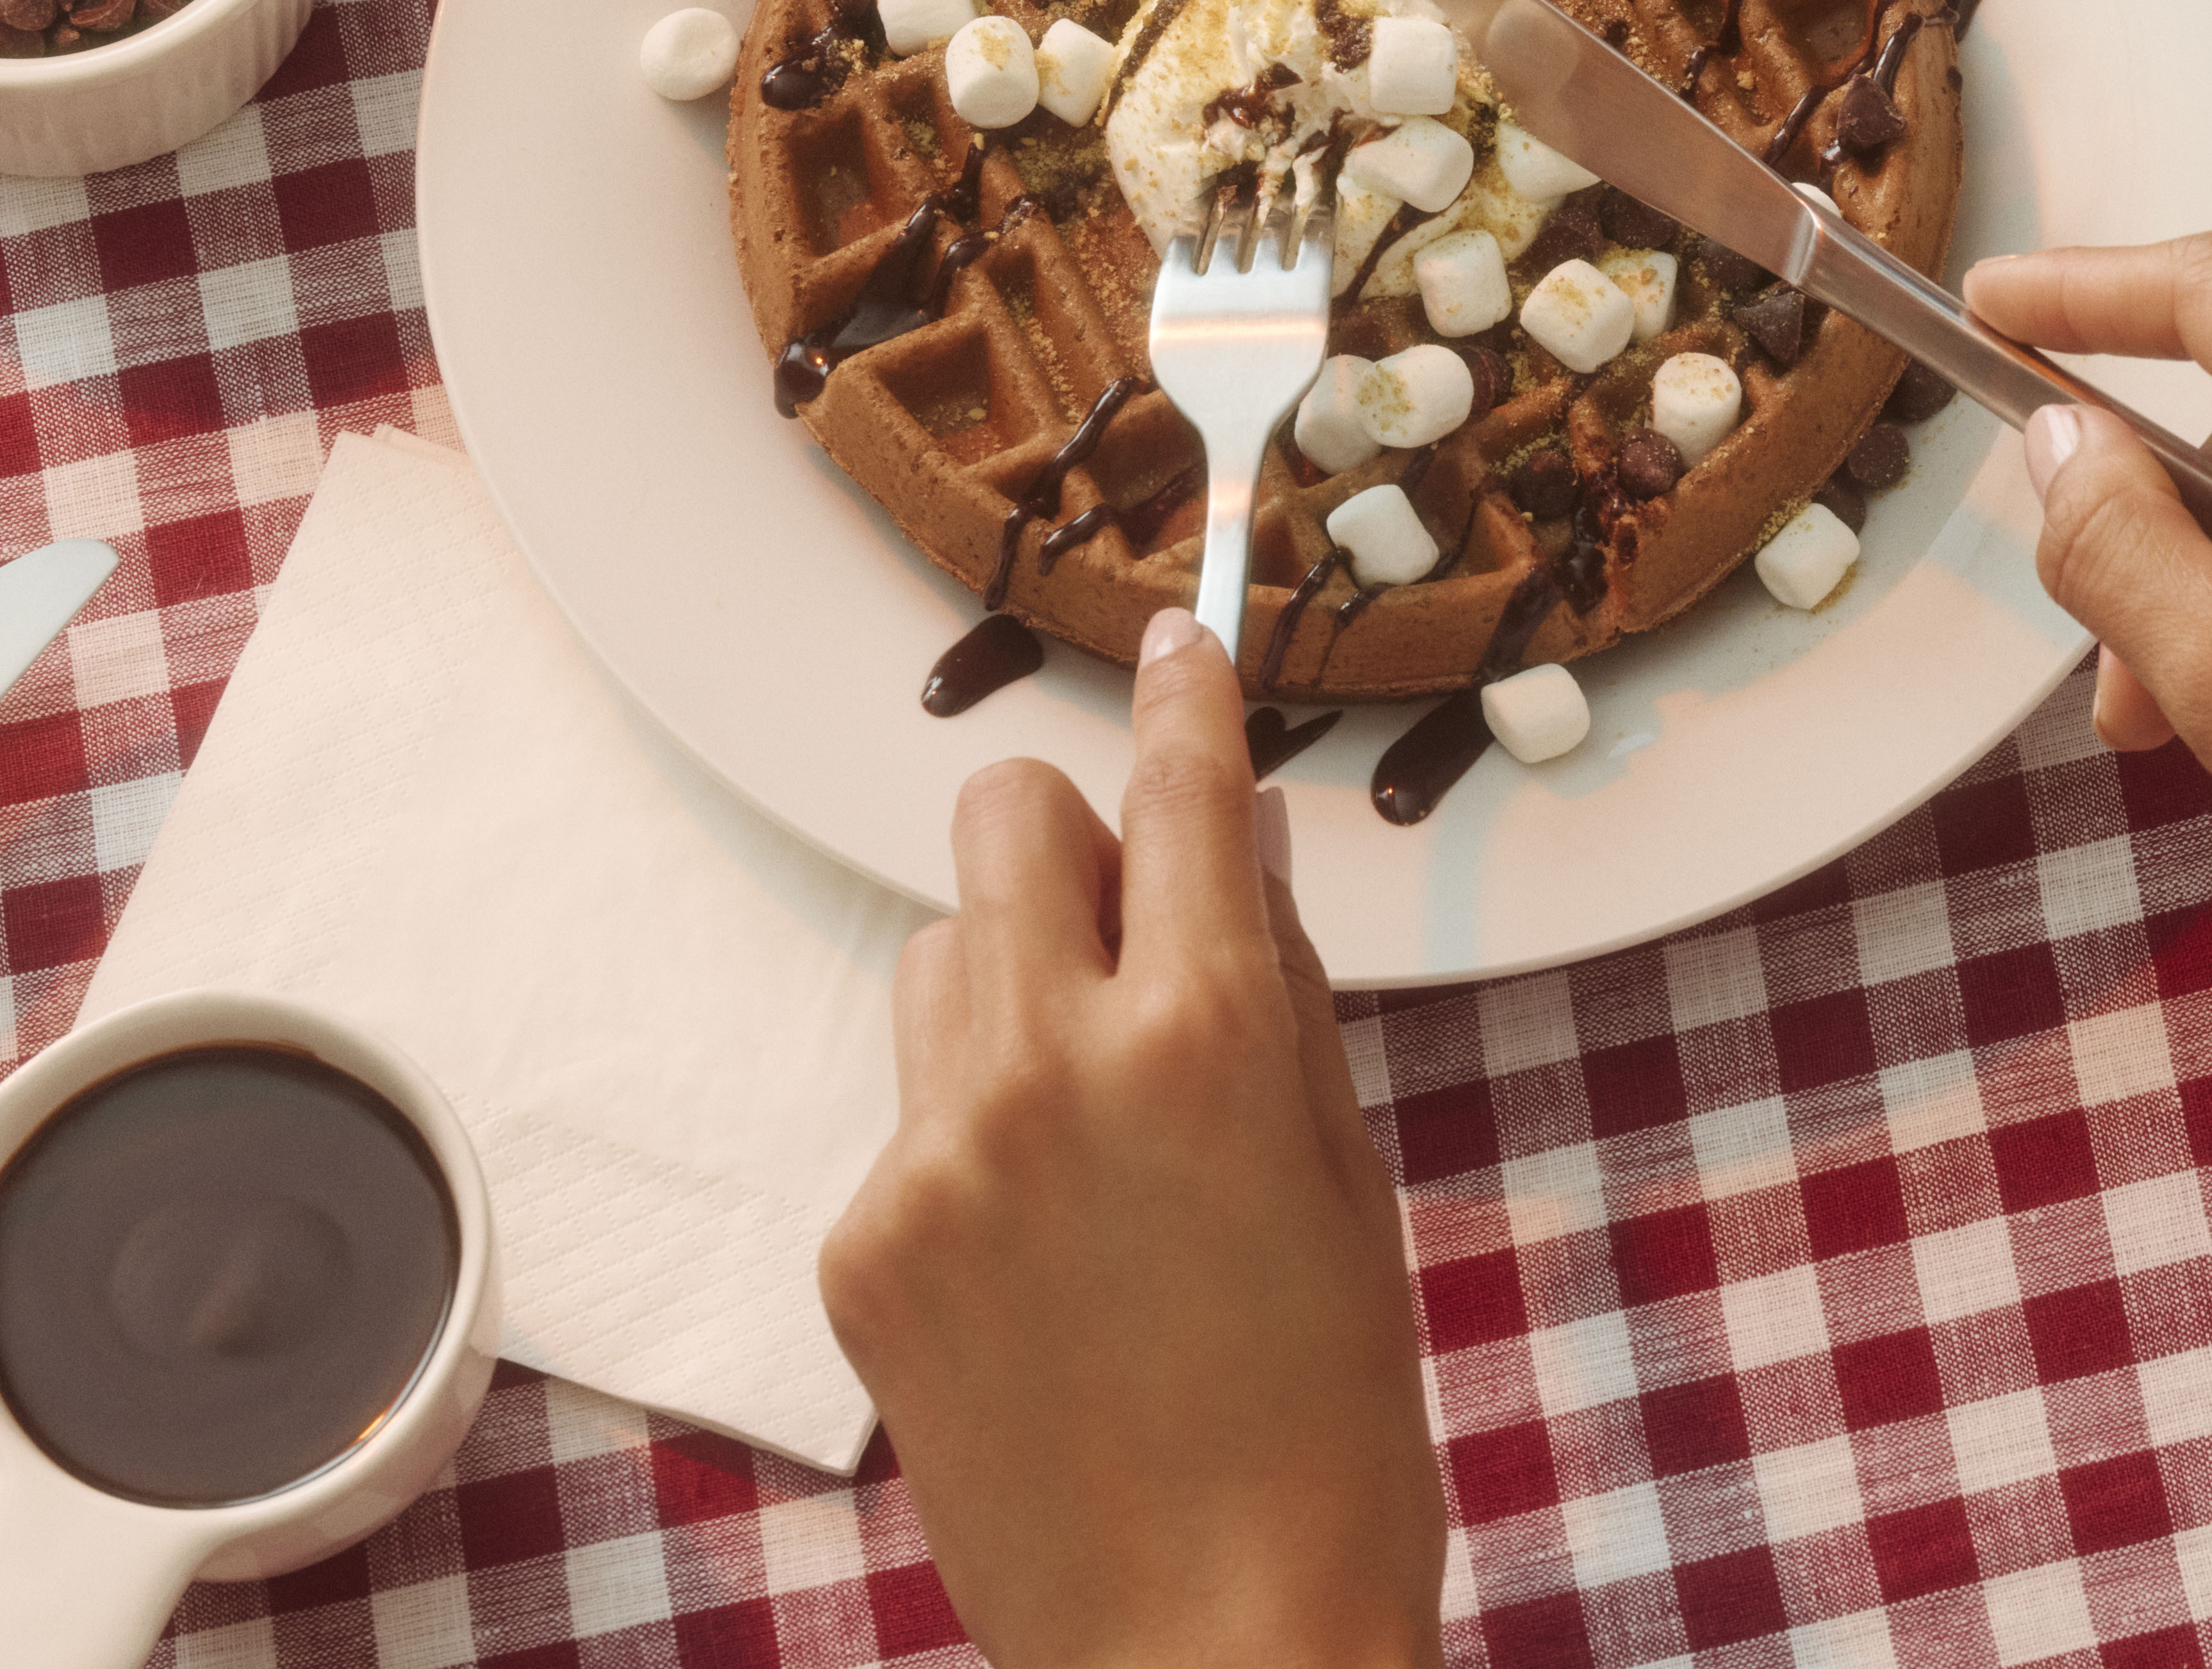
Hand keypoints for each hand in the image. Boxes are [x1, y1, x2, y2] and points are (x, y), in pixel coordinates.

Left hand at [820, 607, 1448, 1668]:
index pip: (1181, 788)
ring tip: (1093, 1130)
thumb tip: (1239, 848)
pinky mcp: (865, 1243)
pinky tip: (1046, 1265)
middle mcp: (1052, 1063)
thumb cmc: (1326, 1429)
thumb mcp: (1347, 1182)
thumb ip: (1282, 995)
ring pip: (940, 959)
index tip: (1178, 643)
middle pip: (1002, 819)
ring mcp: (938, 1154)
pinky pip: (912, 1120)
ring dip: (1011, 987)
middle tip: (1129, 914)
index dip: (1185, 698)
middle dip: (1071, 837)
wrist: (1206, 1646)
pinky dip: (973, 1148)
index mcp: (1209, 1037)